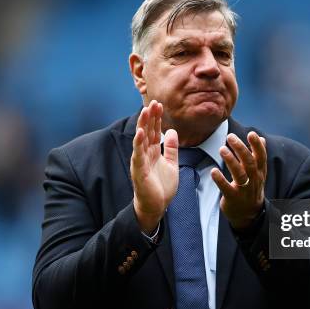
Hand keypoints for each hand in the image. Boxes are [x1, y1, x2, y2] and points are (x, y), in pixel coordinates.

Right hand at [131, 100, 178, 233]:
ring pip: (141, 140)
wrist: (156, 207)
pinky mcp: (139, 171)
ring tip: (145, 112)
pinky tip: (139, 133)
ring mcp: (140, 162)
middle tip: (153, 102)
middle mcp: (145, 154)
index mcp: (153, 152)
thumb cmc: (161, 187)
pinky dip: (138, 144)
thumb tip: (171, 131)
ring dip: (143, 125)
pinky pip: (138, 155)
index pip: (154, 131)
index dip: (156, 118)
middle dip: (150, 117)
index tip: (159, 104)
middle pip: (147, 132)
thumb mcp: (171, 164)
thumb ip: (171, 149)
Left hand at [211, 131, 266, 230]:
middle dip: (240, 149)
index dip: (256, 145)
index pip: (261, 157)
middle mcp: (253, 180)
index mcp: (259, 172)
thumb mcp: (258, 173)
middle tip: (230, 136)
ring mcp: (243, 189)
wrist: (249, 214)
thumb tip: (262, 138)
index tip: (251, 134)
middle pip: (249, 162)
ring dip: (231, 161)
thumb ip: (258, 156)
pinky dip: (220, 180)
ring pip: (239, 174)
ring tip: (222, 149)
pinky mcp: (232, 198)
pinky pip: (226, 188)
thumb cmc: (251, 188)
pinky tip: (213, 171)